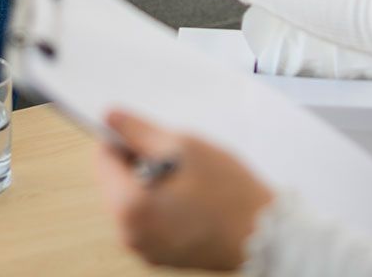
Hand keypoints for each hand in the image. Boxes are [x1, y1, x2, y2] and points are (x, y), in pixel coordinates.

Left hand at [93, 109, 274, 270]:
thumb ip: (140, 130)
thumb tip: (111, 116)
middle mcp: (129, 234)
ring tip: (189, 180)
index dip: (126, 139)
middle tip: (178, 158)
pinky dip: (162, 203)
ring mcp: (145, 248)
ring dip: (152, 182)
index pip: (104, 157)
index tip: (151, 135)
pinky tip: (192, 198)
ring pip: (132, 200)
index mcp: (129, 208)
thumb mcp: (184, 147)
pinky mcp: (161, 254)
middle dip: (140, 163)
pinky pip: (148, 219)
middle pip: (115, 181)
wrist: (267, 236)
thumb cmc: (230, 194)